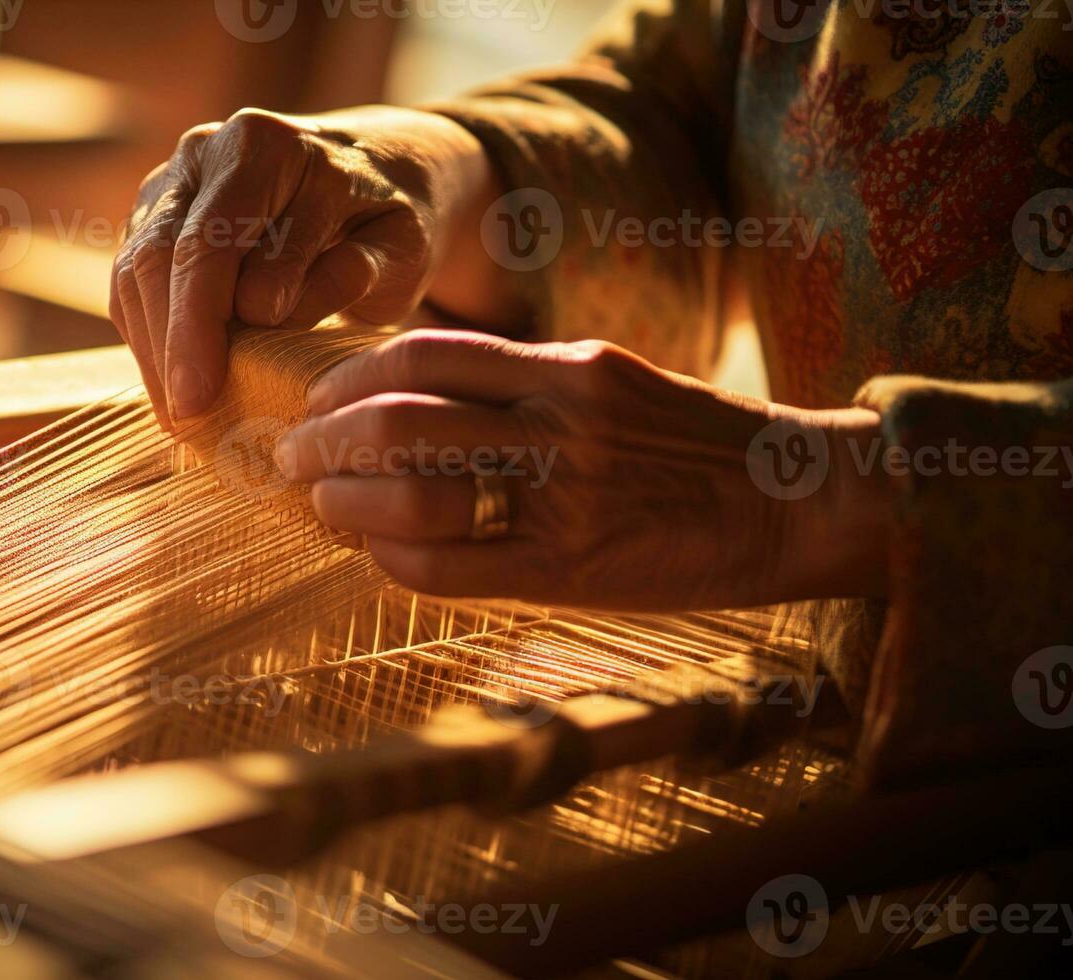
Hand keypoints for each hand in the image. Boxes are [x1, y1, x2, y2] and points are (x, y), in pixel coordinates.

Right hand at [110, 106, 491, 423]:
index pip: (214, 239)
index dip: (201, 321)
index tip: (204, 393)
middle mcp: (208, 152)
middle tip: (183, 417)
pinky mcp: (154, 216)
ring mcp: (173, 182)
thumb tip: (266, 307)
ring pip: (135, 270)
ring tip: (178, 416)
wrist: (371, 174)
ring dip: (153, 349)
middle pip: (161, 254)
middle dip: (169, 343)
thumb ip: (348, 270)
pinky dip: (149, 338)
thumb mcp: (398, 245)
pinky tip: (172, 387)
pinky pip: (132, 282)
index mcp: (268, 146)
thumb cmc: (387, 219)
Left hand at [273, 330, 890, 608]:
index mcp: (566, 367)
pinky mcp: (568, 569)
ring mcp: (563, 498)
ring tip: (320, 503)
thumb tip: (419, 395)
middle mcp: (559, 423)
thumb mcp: (614, 382)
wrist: (796, 501)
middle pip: (397, 417)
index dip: (348, 376)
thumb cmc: (696, 443)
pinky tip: (376, 553)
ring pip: (412, 490)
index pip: (424, 352)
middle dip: (322, 439)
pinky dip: (392, 559)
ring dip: (344, 498)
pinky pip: (450, 567)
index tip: (317, 397)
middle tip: (291, 456)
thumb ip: (525, 383)